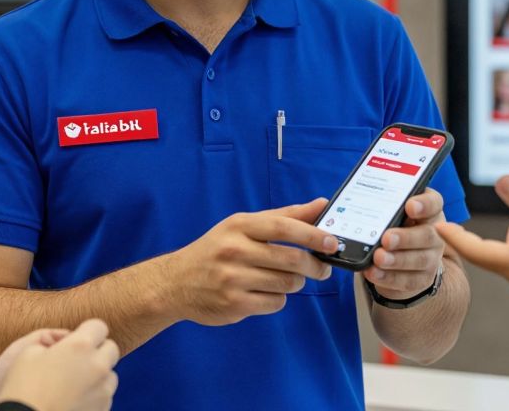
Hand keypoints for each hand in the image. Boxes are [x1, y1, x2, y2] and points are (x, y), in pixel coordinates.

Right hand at [0, 319, 119, 410]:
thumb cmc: (22, 388)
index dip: (87, 330)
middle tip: (77, 360)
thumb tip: (65, 342)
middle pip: (111, 349)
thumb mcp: (28, 352)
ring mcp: (103, 391)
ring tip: (74, 383)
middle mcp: (98, 367)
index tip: (77, 338)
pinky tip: (74, 399)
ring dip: (98, 374)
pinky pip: (105, 396)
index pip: (99, 326)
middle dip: (97, 351)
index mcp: (80, 346)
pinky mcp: (102, 410)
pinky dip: (95, 394)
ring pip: (110, 375)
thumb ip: (54, 340)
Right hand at [161, 198, 336, 325]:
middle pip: (291, 258)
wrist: (176, 282)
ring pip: (287, 283)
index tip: (332, 242)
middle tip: (321, 268)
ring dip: (294, 283)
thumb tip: (322, 205)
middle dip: (314, 265)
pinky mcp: (234, 304)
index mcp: (239, 226)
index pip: (283, 227)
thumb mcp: (243, 227)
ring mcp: (233, 279)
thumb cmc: (216, 250)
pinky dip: (278, 299)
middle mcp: (234, 250)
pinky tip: (265, 292)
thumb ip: (284, 216)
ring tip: (284, 278)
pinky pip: (275, 303)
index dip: (312, 234)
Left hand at [364, 187, 446, 299]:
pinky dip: (389, 278)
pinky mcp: (422, 279)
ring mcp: (431, 258)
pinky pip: (408, 281)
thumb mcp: (391, 214)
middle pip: (426, 235)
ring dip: (397, 260)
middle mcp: (434, 234)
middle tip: (386, 238)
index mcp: (428, 211)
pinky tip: (374, 272)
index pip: (434, 203)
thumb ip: (384, 208)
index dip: (425, 204)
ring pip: (419, 260)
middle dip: (405, 237)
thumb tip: (362, 205)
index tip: (410, 206)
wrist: (402, 257)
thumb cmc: (393, 226)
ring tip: (378, 258)